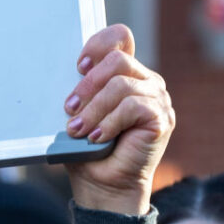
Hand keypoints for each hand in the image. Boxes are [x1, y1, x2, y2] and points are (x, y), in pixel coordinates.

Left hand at [61, 25, 173, 215]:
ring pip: (121, 86)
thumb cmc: (87, 149)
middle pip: (118, 61)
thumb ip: (78, 90)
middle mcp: (146, 82)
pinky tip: (96, 137)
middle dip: (87, 85)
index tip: (78, 66)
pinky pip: (132, 107)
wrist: (104, 185)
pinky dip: (108, 122)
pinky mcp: (162, 119)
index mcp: (127, 73)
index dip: (98, 45)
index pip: (120, 38)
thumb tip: (61, 71)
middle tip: (69, 109)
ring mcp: (158, 99)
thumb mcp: (78, 112)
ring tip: (77, 129)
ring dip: (93, 110)